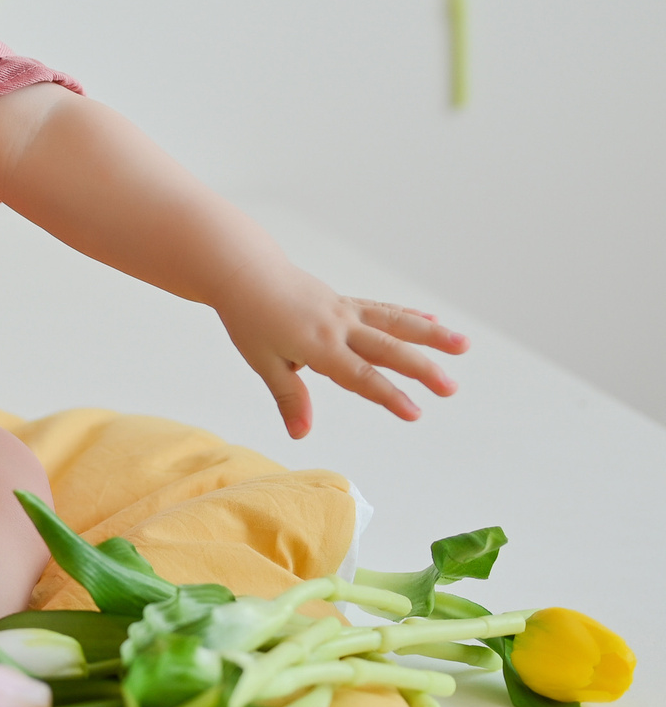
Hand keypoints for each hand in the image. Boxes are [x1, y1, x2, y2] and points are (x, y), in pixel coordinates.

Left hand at [212, 267, 468, 438]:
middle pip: (386, 348)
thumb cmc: (249, 318)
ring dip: (430, 333)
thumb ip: (288, 396)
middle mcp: (338, 326)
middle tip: (451, 388)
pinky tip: (434, 319)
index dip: (387, 395)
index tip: (415, 412)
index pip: (359, 375)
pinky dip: (409, 315)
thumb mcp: (262, 360)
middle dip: (421, 368)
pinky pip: (382, 309)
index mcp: (317, 344)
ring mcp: (344, 311)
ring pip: (394, 322)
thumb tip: (300, 434)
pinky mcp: (345, 303)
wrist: (244, 272)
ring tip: (464, 345)